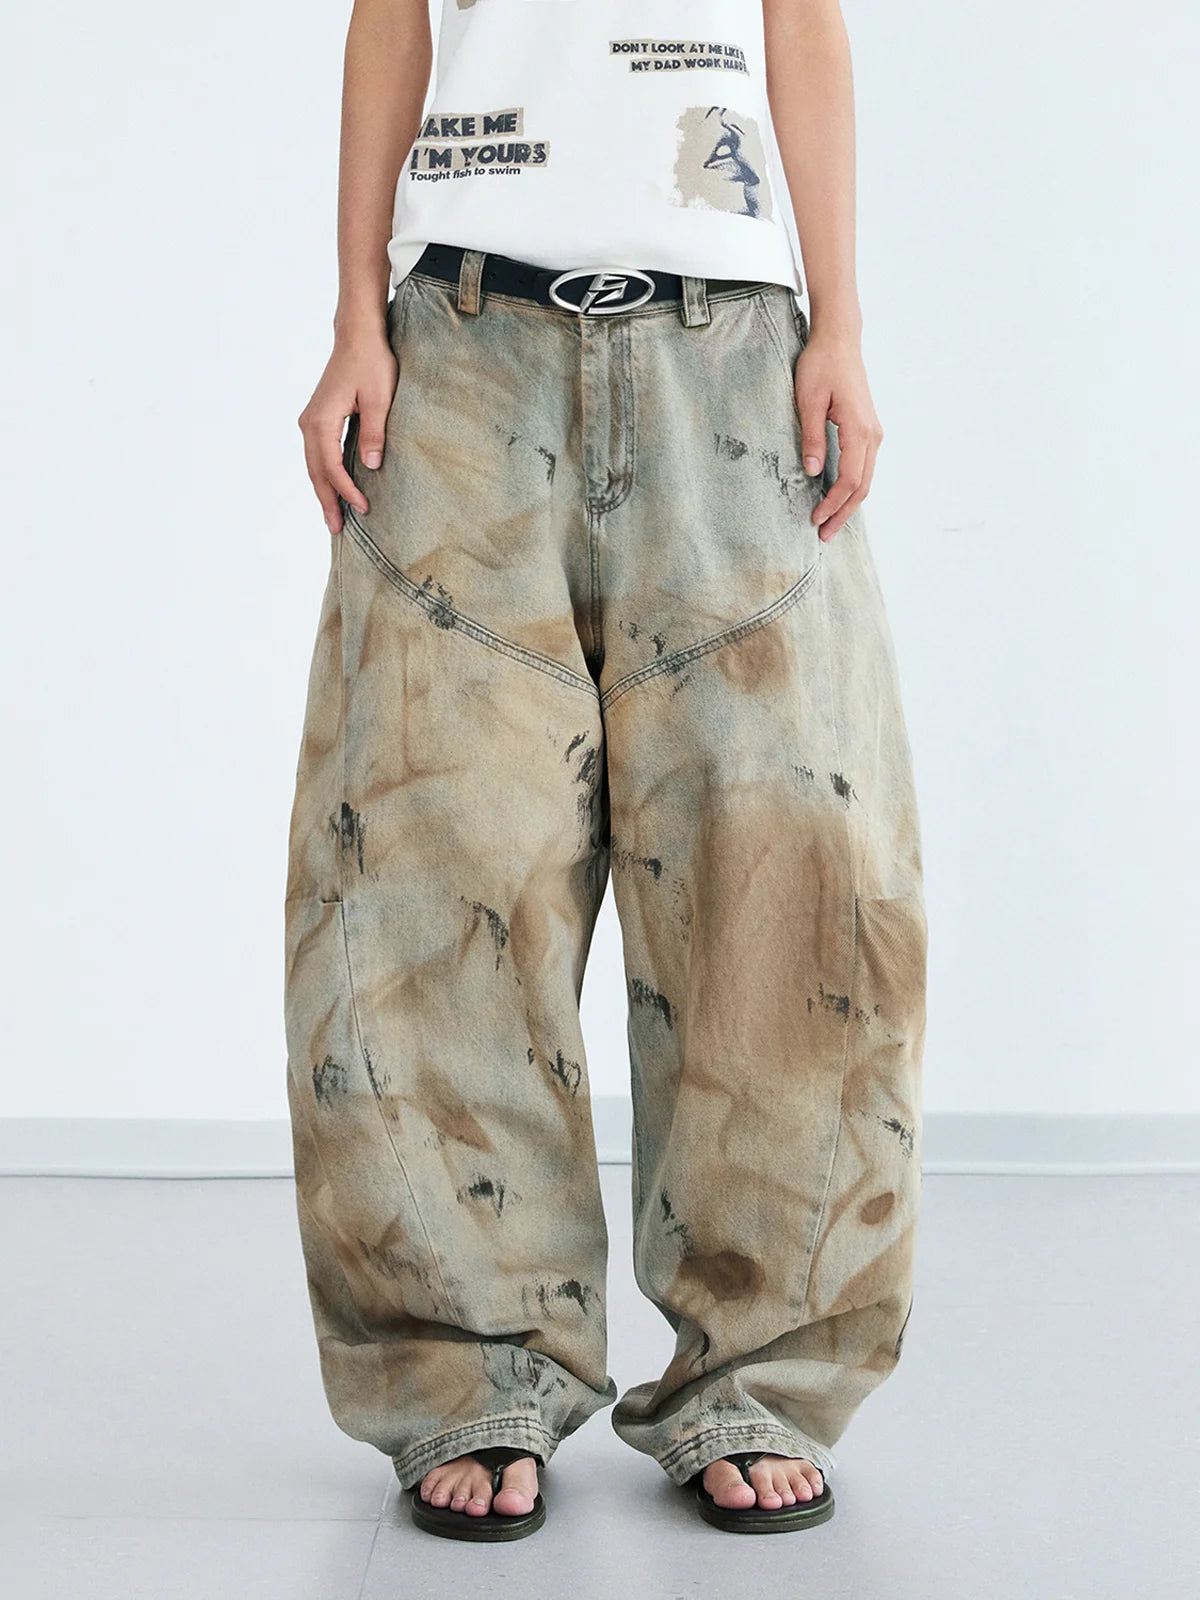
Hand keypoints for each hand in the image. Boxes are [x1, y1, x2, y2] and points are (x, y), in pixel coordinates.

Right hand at [298, 327, 398, 533]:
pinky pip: (318, 455)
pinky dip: (324, 475)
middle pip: (316, 471)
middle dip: (327, 501)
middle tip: (336, 530)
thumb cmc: (371, 363)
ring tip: (332, 517)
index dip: (346, 490)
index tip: (364, 507)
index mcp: (322, 421)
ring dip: (324, 491)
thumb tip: (369, 467)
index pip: (332, 466)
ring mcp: (311, 421)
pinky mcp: (319, 419)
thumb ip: (374, 434)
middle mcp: (310, 423)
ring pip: (314, 465)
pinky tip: (333, 489)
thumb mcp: (379, 400)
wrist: (358, 337)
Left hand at [794, 331, 883, 541]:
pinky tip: (838, 498)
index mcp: (859, 429)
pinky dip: (853, 488)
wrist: (840, 340)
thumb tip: (813, 472)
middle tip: (823, 535)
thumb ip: (812, 437)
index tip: (815, 520)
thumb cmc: (821, 365)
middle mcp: (872, 434)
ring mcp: (873, 432)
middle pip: (862, 487)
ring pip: (866, 479)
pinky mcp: (868, 430)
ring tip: (830, 523)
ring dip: (848, 504)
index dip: (833, 504)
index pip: (849, 480)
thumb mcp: (807, 401)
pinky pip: (864, 467)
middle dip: (843, 513)